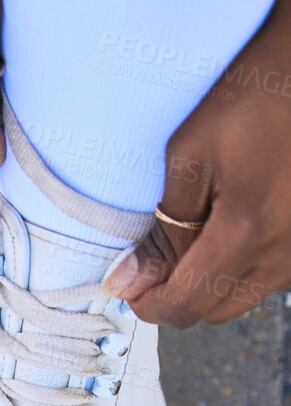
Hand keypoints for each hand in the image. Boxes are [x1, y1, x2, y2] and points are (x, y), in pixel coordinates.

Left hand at [105, 0, 290, 325]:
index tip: (130, 287)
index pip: (186, 304)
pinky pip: (268, 275)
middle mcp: (284, 251)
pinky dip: (242, 263)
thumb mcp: (192, 153)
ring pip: (242, 297)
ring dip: (212, 280)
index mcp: (249, 229)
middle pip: (214, 310)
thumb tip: (130, 280)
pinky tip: (233, 222)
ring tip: (198, 231)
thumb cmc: (258, 95)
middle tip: (156, 257)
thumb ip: (163, 228)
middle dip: (179, 293)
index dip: (149, 305)